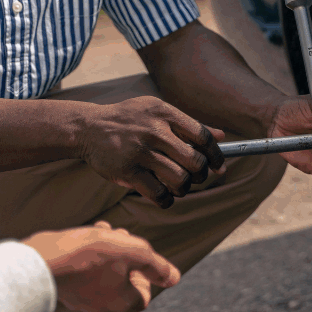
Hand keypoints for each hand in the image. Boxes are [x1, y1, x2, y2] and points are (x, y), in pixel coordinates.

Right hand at [21, 221, 179, 311]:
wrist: (39, 261)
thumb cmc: (88, 255)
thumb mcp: (132, 251)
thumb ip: (156, 265)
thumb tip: (174, 278)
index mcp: (121, 302)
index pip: (144, 294)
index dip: (146, 273)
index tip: (136, 257)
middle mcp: (101, 306)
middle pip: (124, 281)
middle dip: (126, 255)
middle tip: (120, 236)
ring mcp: (80, 300)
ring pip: (103, 272)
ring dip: (108, 249)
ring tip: (103, 229)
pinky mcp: (64, 288)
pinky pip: (84, 272)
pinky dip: (89, 254)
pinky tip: (85, 235)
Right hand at [78, 96, 226, 208]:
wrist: (89, 128)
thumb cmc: (130, 120)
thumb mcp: (158, 112)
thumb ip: (190, 124)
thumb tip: (222, 136)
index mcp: (165, 113)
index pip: (203, 136)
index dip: (216, 155)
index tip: (218, 166)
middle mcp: (154, 131)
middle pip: (195, 161)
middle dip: (200, 175)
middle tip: (195, 177)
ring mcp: (140, 151)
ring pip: (180, 180)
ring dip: (184, 188)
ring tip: (179, 186)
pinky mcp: (128, 171)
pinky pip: (159, 193)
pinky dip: (166, 199)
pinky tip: (164, 196)